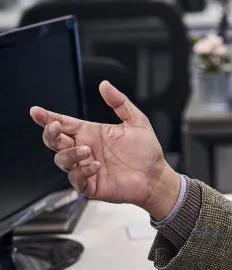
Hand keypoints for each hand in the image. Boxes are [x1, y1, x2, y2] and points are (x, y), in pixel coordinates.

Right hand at [29, 80, 180, 219]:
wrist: (156, 176)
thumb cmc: (146, 151)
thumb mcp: (137, 122)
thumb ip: (120, 103)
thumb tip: (105, 84)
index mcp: (90, 133)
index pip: (63, 123)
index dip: (47, 117)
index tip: (36, 111)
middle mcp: (84, 149)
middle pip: (54, 141)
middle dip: (50, 133)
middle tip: (56, 127)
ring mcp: (85, 167)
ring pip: (61, 160)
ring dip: (69, 154)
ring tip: (86, 150)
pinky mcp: (91, 185)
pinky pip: (76, 179)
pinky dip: (82, 171)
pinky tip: (96, 166)